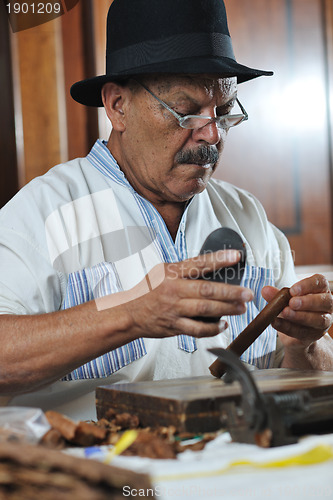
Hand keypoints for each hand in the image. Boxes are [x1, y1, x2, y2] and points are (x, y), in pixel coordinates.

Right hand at [123, 250, 253, 339]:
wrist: (130, 313)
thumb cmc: (148, 291)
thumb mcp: (163, 271)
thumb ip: (185, 269)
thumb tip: (212, 265)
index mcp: (172, 273)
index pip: (198, 264)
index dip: (219, 260)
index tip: (236, 256)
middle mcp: (173, 290)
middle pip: (206, 290)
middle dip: (230, 292)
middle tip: (247, 293)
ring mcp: (174, 309)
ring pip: (205, 310)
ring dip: (226, 309)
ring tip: (241, 308)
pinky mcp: (174, 326)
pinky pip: (197, 329)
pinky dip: (212, 328)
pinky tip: (223, 325)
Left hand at [261, 274, 332, 350]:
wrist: (295, 330)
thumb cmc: (293, 308)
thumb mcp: (284, 299)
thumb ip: (277, 294)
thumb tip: (265, 290)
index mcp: (320, 291)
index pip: (320, 283)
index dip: (308, 285)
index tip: (293, 289)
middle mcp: (326, 306)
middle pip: (324, 301)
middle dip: (307, 301)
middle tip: (291, 302)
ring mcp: (323, 322)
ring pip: (318, 319)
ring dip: (300, 316)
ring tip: (285, 313)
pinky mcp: (314, 336)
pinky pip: (303, 332)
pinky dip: (288, 327)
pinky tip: (277, 323)